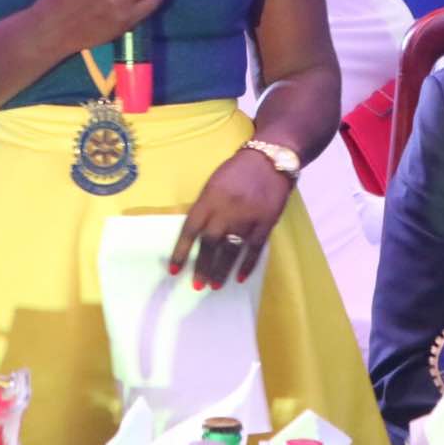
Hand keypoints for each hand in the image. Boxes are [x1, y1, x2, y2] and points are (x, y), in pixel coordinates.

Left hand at [169, 148, 292, 287]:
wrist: (270, 157)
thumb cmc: (237, 171)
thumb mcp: (214, 183)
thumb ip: (205, 207)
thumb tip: (196, 236)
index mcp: (210, 198)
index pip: (190, 228)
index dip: (181, 251)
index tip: (174, 271)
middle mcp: (227, 208)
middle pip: (210, 242)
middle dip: (202, 266)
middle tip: (197, 286)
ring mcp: (248, 216)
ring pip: (232, 249)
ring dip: (222, 269)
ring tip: (215, 286)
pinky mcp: (266, 221)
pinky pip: (255, 248)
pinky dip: (248, 264)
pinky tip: (240, 277)